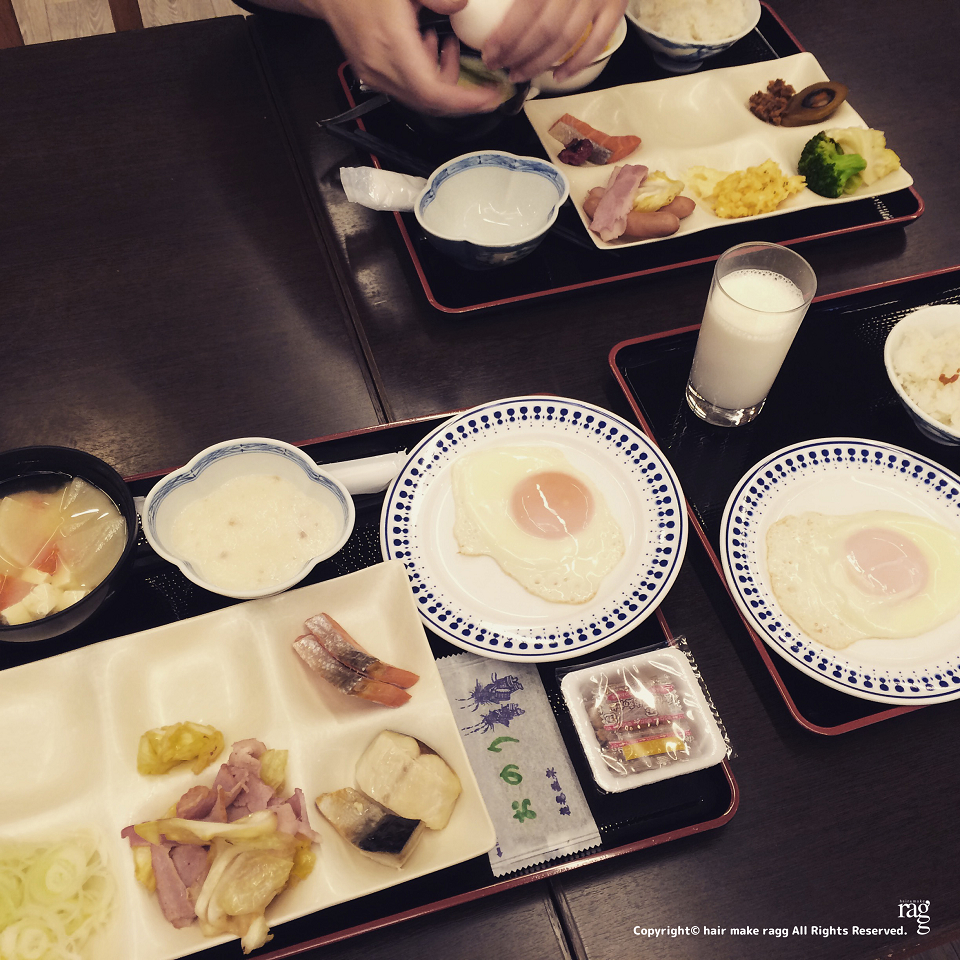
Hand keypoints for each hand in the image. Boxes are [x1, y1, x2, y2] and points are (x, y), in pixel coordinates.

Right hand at [315, 0, 503, 114]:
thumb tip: (461, 8)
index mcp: (392, 47)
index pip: (434, 92)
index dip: (466, 102)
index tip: (491, 97)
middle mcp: (382, 69)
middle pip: (431, 103)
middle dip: (462, 97)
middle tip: (482, 80)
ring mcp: (375, 77)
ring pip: (420, 99)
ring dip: (443, 82)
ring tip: (448, 47)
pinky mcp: (372, 76)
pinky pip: (407, 90)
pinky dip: (427, 79)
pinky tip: (428, 49)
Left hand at [482, 0, 627, 82]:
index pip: (526, 9)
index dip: (506, 36)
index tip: (489, 52)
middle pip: (545, 31)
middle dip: (518, 55)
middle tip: (499, 66)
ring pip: (566, 41)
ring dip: (540, 64)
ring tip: (519, 74)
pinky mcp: (617, 5)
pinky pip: (597, 42)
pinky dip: (577, 64)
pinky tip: (558, 76)